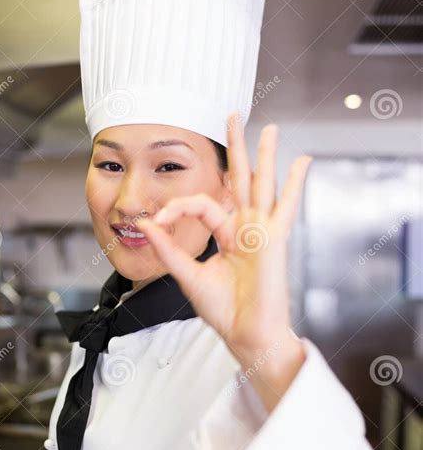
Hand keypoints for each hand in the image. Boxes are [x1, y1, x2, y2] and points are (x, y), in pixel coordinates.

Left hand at [136, 114, 312, 410]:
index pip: (201, 205)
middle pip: (239, 180)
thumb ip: (169, 248)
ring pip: (263, 185)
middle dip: (236, 148)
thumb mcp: (188, 275)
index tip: (153, 221)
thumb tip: (146, 222)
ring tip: (270, 127)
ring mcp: (262, 232)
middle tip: (232, 115)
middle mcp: (246, 228)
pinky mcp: (274, 239)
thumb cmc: (223, 311)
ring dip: (265, 155)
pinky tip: (304, 160)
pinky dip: (295, 183)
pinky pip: (286, 206)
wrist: (245, 334)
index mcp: (227, 236)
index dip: (175, 208)